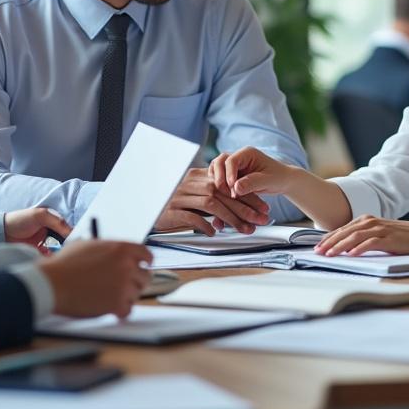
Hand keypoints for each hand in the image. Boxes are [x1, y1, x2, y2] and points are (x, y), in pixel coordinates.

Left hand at [3, 207, 71, 252]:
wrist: (2, 232)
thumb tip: (71, 231)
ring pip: (57, 250)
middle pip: (63, 240)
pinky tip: (51, 259)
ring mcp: (44, 243)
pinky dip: (50, 258)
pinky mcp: (37, 252)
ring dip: (59, 253)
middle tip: (69, 251)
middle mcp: (49, 232)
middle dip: (67, 245)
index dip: (72, 235)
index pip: (67, 229)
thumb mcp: (40, 215)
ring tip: (61, 256)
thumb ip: (56, 221)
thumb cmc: (20, 220)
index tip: (76, 241)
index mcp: (52, 221)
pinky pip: (47, 257)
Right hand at [37, 240, 152, 318]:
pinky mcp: (117, 303)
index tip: (143, 267)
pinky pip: (128, 309)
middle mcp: (127, 265)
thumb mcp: (88, 246)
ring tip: (108, 296)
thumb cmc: (64, 265)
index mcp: (121, 248)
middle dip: (136, 282)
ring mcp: (123, 285)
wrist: (51, 283)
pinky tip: (110, 309)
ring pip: (136, 294)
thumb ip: (107, 249)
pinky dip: (120, 311)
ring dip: (126, 296)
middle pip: (145, 276)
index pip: (146, 254)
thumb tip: (115, 253)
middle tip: (125, 287)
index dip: (145, 262)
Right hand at [153, 168, 270, 235]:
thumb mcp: (193, 196)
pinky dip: (205, 225)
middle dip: (245, 208)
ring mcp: (180, 196)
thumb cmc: (173, 204)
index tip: (263, 208)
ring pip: (212, 205)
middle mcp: (189, 183)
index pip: (228, 185)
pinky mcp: (171, 211)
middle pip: (223, 194)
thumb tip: (237, 210)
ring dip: (232, 218)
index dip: (247, 197)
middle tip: (261, 220)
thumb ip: (212, 198)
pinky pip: (192, 217)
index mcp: (197, 176)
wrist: (145, 206)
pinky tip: (215, 232)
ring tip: (245, 229)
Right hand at [209, 147, 298, 198]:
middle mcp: (238, 157)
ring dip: (216, 182)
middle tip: (224, 192)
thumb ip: (252, 183)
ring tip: (222, 194)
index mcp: (247, 153)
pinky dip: (218, 187)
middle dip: (219, 177)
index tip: (232, 186)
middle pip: (219, 162)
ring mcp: (233, 166)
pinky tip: (221, 197)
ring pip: (216, 170)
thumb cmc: (278, 178)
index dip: (228, 173)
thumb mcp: (267, 180)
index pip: (231, 160)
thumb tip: (236, 188)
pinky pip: (219, 179)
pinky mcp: (230, 176)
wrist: (282, 181)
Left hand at [314, 215, 408, 256]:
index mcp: (367, 220)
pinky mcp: (390, 238)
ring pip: (355, 236)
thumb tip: (345, 248)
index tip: (317, 247)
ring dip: (340, 246)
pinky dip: (360, 248)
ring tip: (330, 254)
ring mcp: (381, 229)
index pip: (342, 229)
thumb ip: (363, 237)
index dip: (328, 238)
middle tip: (318, 252)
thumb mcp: (379, 234)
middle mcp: (371, 222)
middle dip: (329, 242)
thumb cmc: (401, 237)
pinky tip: (351, 255)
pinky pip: (371, 243)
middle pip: (345, 232)